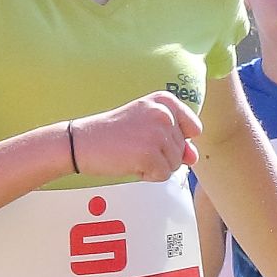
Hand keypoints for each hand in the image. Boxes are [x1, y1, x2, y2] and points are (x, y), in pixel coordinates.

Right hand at [74, 93, 200, 183]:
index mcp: (165, 100)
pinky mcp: (150, 154)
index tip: (148, 134)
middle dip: (162, 155)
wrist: (81, 142)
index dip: (174, 140)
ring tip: (131, 153)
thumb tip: (194, 157)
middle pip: (183, 150)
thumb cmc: (114, 135)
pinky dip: (147, 176)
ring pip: (175, 165)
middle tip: (134, 145)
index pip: (194, 129)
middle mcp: (164, 113)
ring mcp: (158, 134)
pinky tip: (129, 163)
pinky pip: (163, 176)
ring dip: (154, 166)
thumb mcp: (147, 128)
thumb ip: (176, 140)